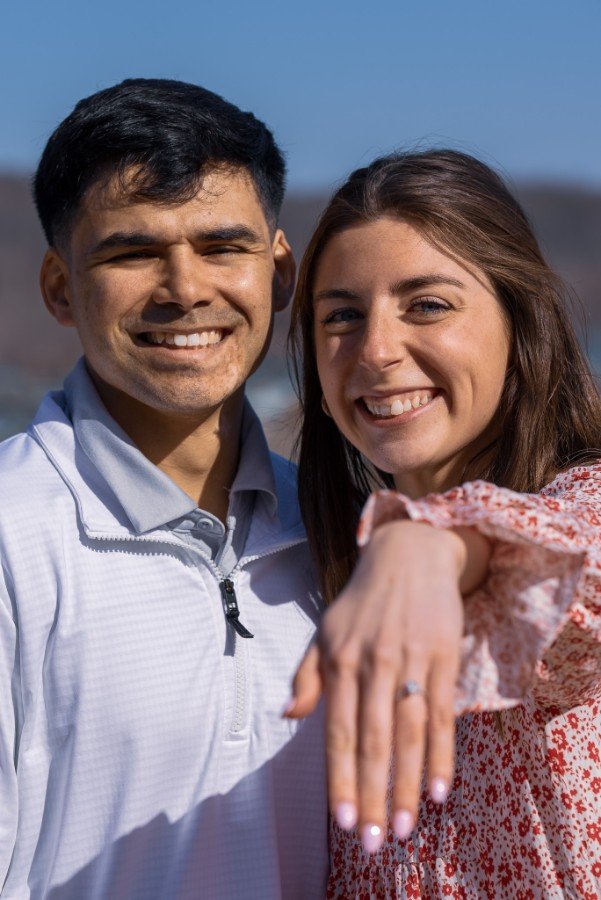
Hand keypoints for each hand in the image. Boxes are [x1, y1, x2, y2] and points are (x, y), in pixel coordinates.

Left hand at [286, 521, 489, 852]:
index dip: (341, 778)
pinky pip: (442, 713)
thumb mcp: (324, 631)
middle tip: (374, 843)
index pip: (339, 732)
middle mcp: (372, 663)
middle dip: (373, 795)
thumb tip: (287, 717)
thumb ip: (307, 676)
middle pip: (374, 741)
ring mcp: (410, 660)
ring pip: (408, 733)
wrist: (409, 553)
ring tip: (404, 828)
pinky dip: (442, 754)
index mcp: (339, 660)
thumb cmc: (361, 601)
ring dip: (407, 785)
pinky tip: (439, 790)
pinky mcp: (443, 657)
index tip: (344, 821)